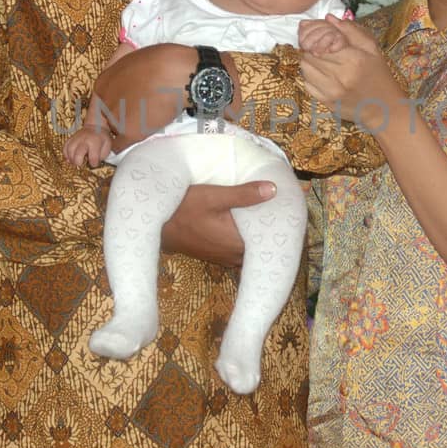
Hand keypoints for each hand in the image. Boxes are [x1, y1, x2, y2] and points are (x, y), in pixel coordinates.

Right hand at [62, 126, 112, 167]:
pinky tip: (70, 158)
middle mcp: (84, 140)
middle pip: (78, 154)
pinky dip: (66, 154)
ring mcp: (76, 139)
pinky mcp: (70, 139)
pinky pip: (64, 147)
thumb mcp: (107, 146)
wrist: (95, 127)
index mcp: (95, 142)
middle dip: (79, 162)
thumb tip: (92, 163)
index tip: (94, 164)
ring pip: (69, 151)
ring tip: (75, 162)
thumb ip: (101, 156)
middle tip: (81, 164)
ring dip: (71, 159)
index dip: (93, 164)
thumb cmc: (102, 139)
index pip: (93, 158)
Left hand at [93, 44, 196, 147]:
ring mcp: (115, 116)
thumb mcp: (134, 58)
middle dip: (122, 114)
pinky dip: (124, 145)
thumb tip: (128, 74)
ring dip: (128, 127)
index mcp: (103, 81)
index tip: (131, 102)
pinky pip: (118, 145)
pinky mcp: (128, 131)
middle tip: (142, 110)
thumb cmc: (164, 61)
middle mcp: (104, 99)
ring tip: (148, 118)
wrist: (179, 75)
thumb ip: (126, 72)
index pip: (103, 100)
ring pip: (115, 129)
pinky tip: (136, 137)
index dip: (118, 102)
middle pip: (107, 114)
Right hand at [161, 181, 275, 265]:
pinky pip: (239, 251)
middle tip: (284, 216)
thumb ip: (244, 194)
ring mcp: (224, 257)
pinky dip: (246, 242)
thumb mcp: (213, 196)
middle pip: (261, 248)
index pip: (268, 242)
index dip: (281, 232)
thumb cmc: (183, 209)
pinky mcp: (215, 255)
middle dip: (271, 234)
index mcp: (237, 243)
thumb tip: (273, 190)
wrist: (155, 226)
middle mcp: (233, 255)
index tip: (292, 219)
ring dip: (258, 239)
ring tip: (269, 220)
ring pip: (250, 251)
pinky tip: (247, 227)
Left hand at [299, 16, 402, 124]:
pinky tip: (322, 75)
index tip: (322, 37)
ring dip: (309, 61)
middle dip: (312, 47)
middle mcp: (340, 76)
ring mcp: (331, 91)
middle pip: (310, 53)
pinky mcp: (326, 102)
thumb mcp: (372, 49)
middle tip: (320, 47)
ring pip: (305, 67)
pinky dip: (310, 76)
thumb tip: (329, 19)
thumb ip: (351, 31)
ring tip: (321, 60)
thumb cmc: (379, 75)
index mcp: (354, 59)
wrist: (384, 108)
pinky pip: (306, 83)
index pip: (322, 41)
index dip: (318, 36)